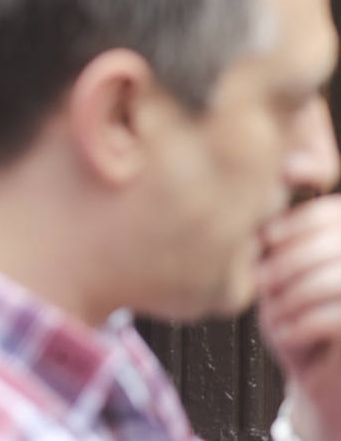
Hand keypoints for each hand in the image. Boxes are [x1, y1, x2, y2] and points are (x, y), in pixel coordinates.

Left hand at [258, 194, 340, 437]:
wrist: (321, 382)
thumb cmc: (297, 321)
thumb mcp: (284, 276)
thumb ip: (282, 244)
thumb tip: (262, 212)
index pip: (335, 213)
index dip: (299, 221)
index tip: (265, 238)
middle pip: (335, 243)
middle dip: (290, 261)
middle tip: (263, 282)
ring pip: (335, 279)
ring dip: (294, 295)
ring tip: (274, 313)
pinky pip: (338, 316)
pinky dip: (303, 324)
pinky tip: (286, 335)